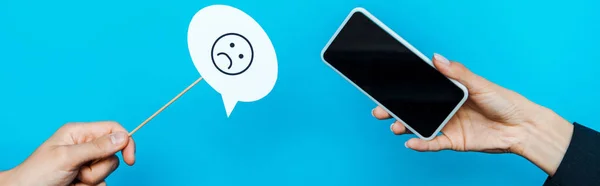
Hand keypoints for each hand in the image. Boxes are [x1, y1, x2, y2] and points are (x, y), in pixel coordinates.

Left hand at [1, 121, 135, 185]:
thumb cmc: (37, 174)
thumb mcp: (68, 157)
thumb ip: (96, 147)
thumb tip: (123, 137)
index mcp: (79, 133)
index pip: (112, 129)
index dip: (125, 141)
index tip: (130, 159)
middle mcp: (84, 146)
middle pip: (112, 153)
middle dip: (99, 167)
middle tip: (80, 172)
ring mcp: (86, 163)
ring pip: (108, 170)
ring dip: (93, 179)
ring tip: (73, 180)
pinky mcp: (86, 178)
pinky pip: (102, 183)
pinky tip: (74, 185)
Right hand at [372, 53, 572, 175]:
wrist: (522, 127)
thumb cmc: (504, 101)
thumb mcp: (479, 83)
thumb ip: (456, 73)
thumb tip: (436, 58)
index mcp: (448, 90)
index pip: (421, 87)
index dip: (403, 87)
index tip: (386, 86)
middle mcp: (445, 107)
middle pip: (414, 107)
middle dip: (394, 109)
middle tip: (379, 110)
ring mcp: (447, 124)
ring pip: (419, 125)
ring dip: (404, 126)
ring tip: (395, 126)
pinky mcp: (453, 140)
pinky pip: (433, 142)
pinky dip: (421, 143)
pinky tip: (411, 142)